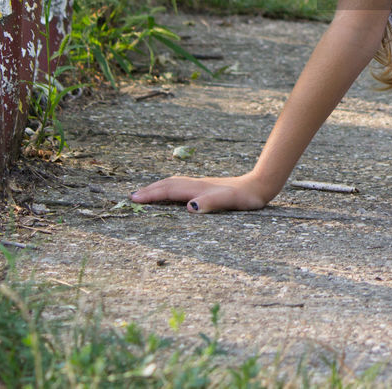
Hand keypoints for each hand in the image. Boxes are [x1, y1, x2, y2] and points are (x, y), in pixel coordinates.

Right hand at [130, 173, 273, 212]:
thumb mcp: (230, 201)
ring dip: (158, 187)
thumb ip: (211, 203)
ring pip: (175, 183)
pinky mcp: (207, 188)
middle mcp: (197, 184)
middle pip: (168, 184)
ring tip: (145, 193)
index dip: (151, 195)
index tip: (133, 199)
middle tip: (131, 197)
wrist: (260, 185)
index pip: (169, 191)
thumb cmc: (246, 197)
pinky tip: (172, 193)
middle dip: (150, 190)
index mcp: (198, 189)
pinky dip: (170, 188)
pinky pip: (182, 186)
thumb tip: (190, 207)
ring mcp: (202, 185)